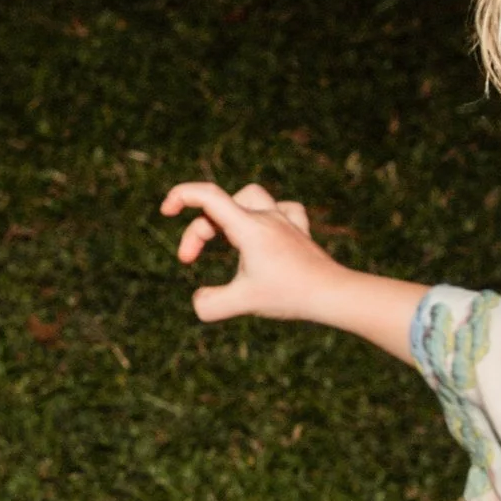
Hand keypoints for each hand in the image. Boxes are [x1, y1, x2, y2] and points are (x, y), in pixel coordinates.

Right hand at [161, 175, 344, 324]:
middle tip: (188, 261)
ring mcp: (285, 221)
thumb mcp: (242, 303)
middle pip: (221, 207)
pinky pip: (283, 209)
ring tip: (223, 238)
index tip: (166, 211)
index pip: (209, 196)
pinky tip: (266, 230)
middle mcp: (266, 217)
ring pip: (251, 198)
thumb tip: (198, 301)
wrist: (334, 294)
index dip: (182, 196)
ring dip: (229, 213)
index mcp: (249, 227)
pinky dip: (267, 215)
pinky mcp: (300, 232)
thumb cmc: (290, 295)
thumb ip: (210, 304)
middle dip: (197, 232)